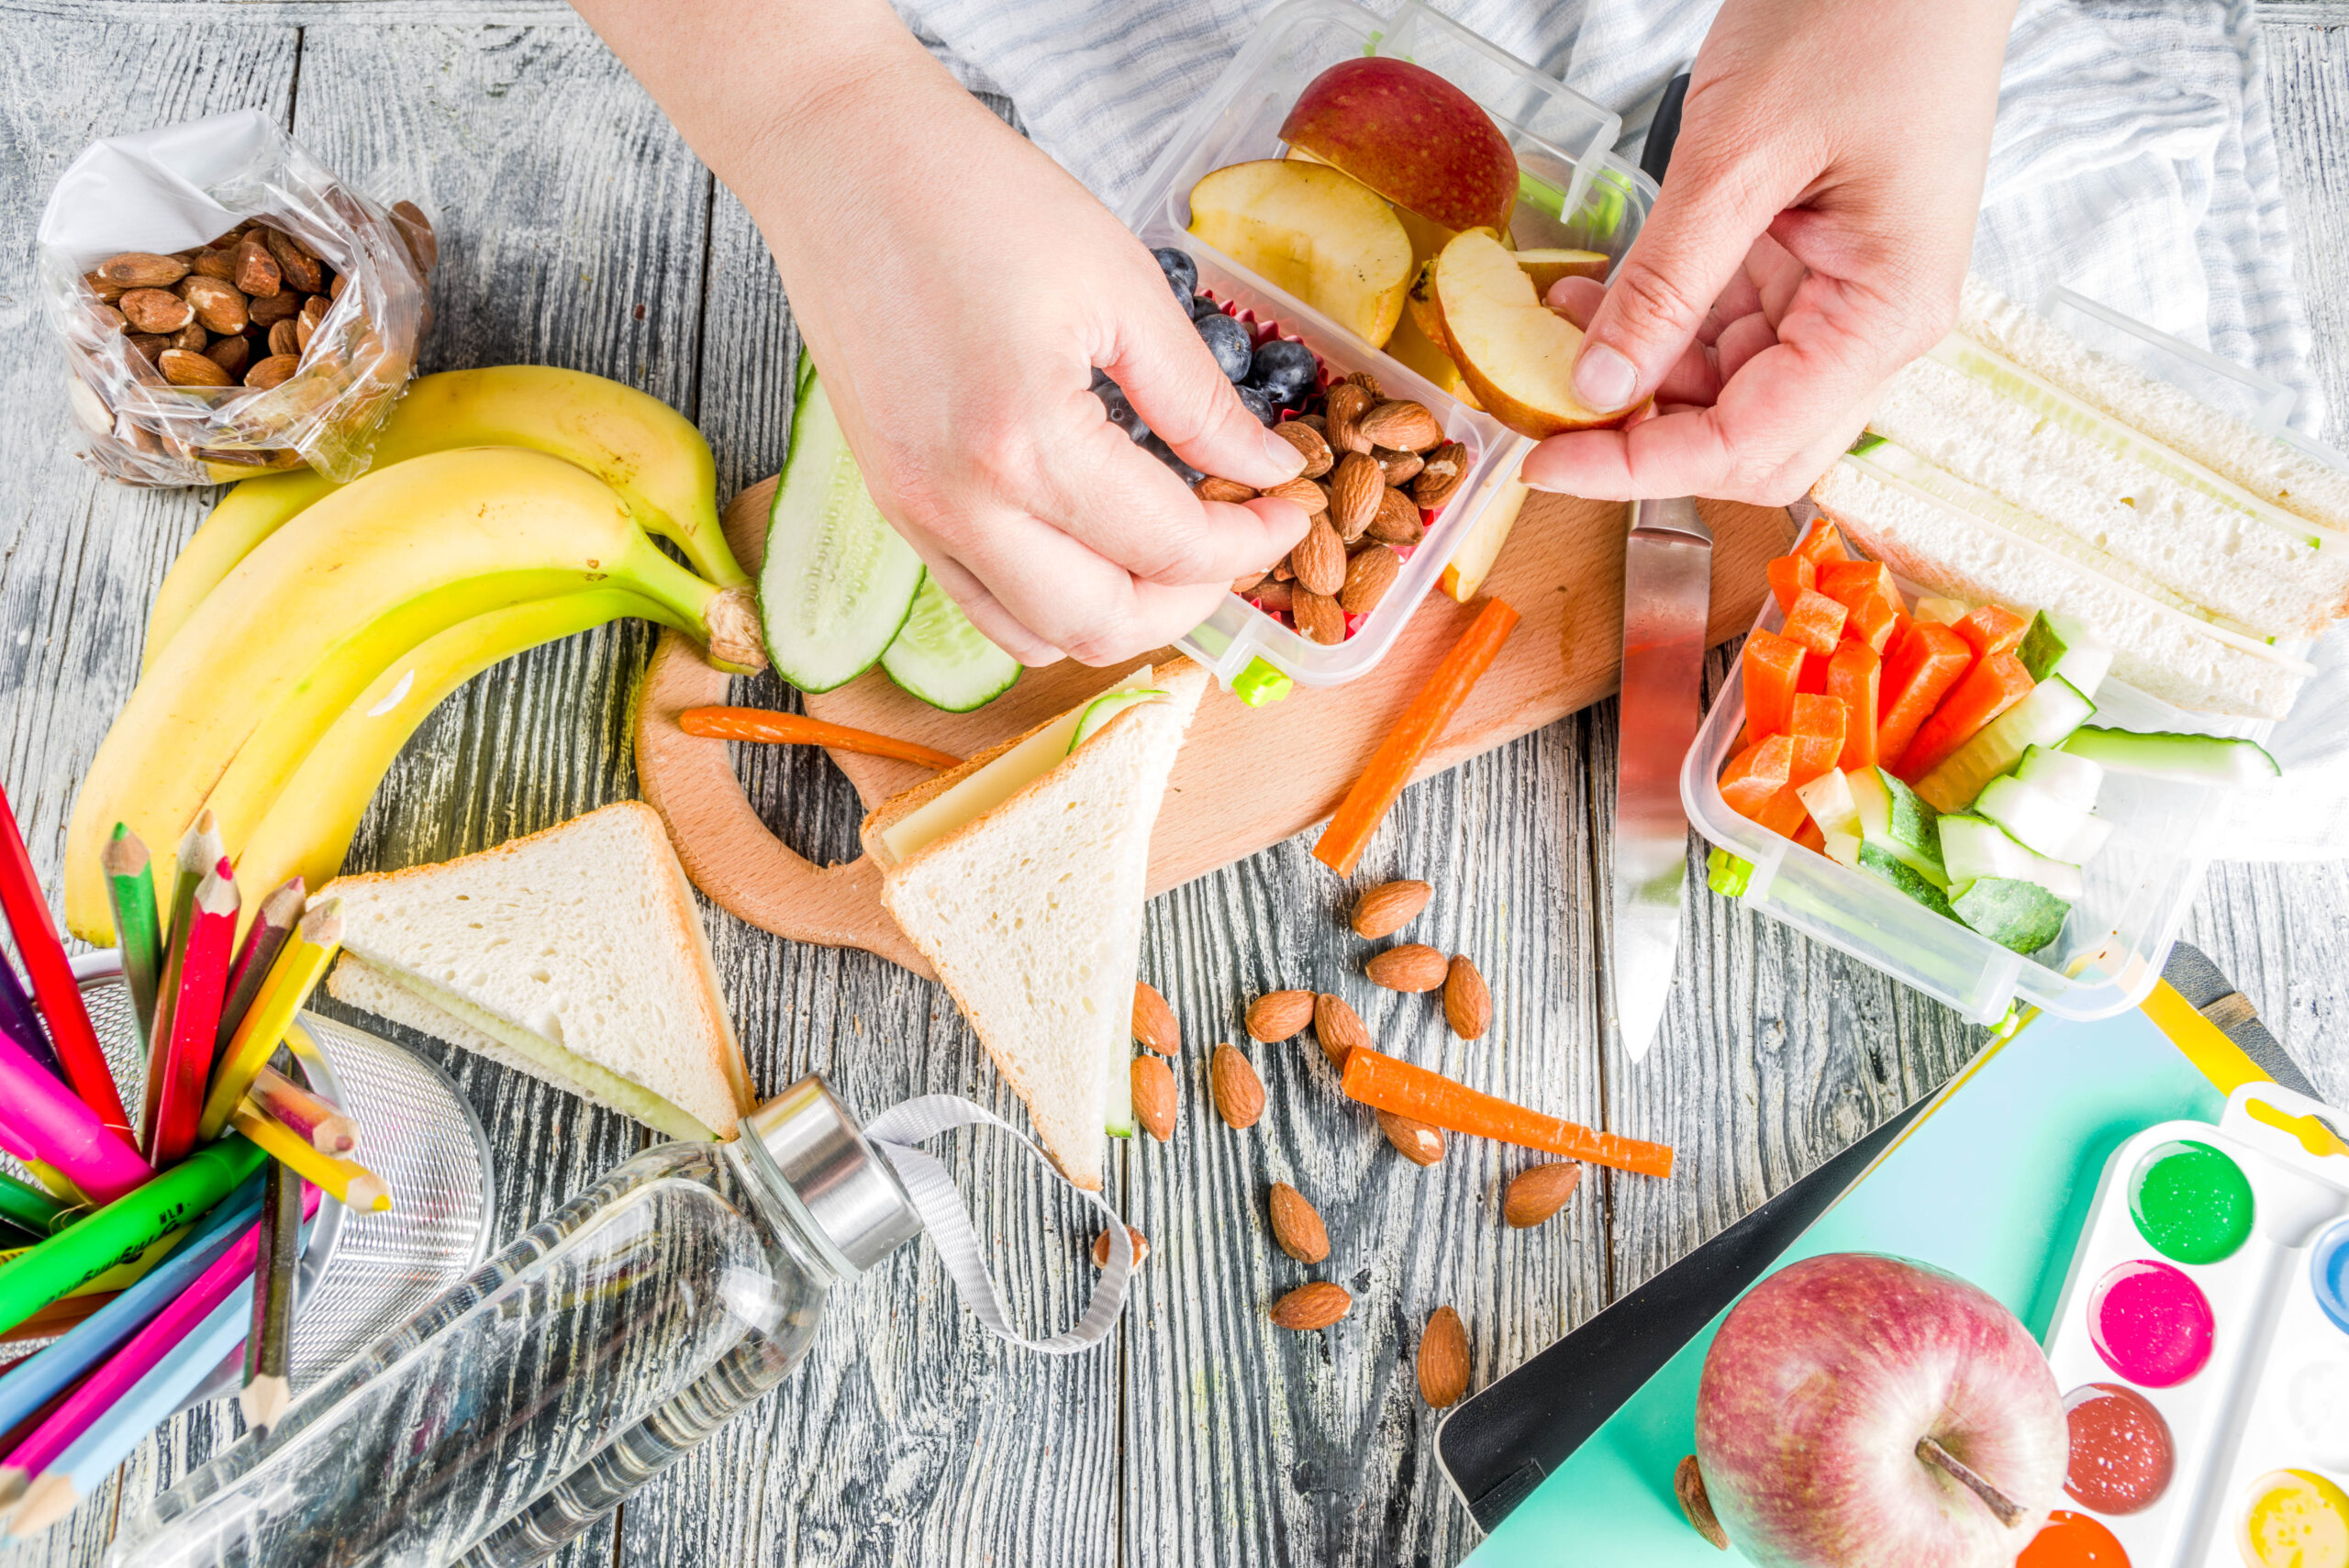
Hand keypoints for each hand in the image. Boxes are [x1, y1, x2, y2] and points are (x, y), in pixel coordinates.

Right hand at [572, 1, 1306, 666]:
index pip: (1168, 546)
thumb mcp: (1122, 284)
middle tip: (1240, 535)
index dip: (1250, 541)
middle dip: (1195, 597)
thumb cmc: (976, 197)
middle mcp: (959, 504)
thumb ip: (1201, 398)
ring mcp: (916, 515)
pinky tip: (1097, 543)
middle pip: (1105, 625)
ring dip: (1123, 613)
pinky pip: (984, 606)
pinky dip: (1054, 603)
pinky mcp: (895, 507)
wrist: (843, 161)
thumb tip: (1269, 469)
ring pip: (1040, 638)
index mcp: (1025, 443)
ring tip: (1172, 547)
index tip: (1288, 507)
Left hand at [1521, 0, 2015, 504]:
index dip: (1640, 469)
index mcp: (1883, 314)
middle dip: (1645, 440)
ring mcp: (1843, 295)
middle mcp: (1873, 324)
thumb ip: (1667, 279)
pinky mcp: (1811, 263)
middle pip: (1748, 441)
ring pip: (1728, 391)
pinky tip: (1596, 303)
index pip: (1750, 444)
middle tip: (1547, 414)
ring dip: (1640, 380)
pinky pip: (1725, 328)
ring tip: (1555, 333)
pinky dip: (1657, 327)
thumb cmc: (1867, 15)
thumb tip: (1599, 386)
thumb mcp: (1739, 151)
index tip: (1547, 462)